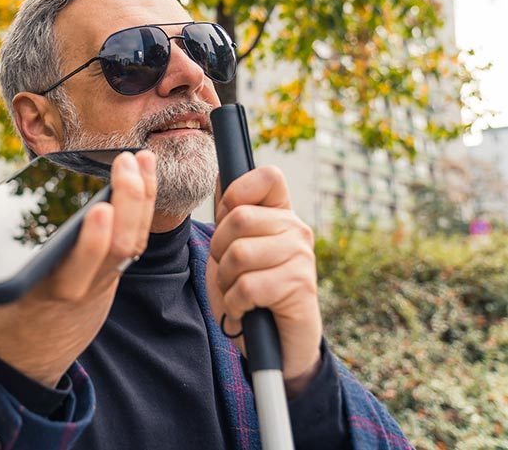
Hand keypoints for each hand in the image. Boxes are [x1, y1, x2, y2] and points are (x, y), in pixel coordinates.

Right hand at [0, 151, 156, 386]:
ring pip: (131, 244)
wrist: (26, 362)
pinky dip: (142, 211)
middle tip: (127, 164)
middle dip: (128, 203)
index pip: (75, 268)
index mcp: (44, 290)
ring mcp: (99, 284)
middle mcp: (79, 288)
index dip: (93, 242)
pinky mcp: (109, 277)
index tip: (101, 208)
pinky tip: (144, 180)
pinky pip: (133, 244)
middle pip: (116, 249)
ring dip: (142, 200)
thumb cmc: (1, 317)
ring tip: (144, 160)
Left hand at [206, 166, 321, 396]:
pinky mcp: (300, 286)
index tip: (227, 218)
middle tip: (230, 271)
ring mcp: (301, 256)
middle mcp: (296, 229)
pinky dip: (235, 304)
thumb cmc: (250, 293)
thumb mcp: (231, 249)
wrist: (274, 346)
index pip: (268, 176)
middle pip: (239, 218)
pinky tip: (246, 311)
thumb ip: (229, 214)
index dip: (237, 193)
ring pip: (239, 254)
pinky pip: (247, 287)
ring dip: (226, 280)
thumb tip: (222, 174)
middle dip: (219, 249)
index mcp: (280, 214)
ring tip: (239, 293)